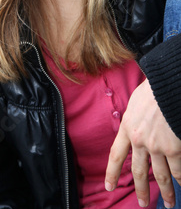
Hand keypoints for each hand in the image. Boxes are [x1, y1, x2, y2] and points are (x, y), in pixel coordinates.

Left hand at [105, 78, 180, 207]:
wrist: (166, 86)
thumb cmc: (153, 89)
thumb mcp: (135, 103)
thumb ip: (134, 118)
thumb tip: (136, 125)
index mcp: (127, 128)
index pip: (116, 155)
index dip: (112, 173)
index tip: (109, 186)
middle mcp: (139, 141)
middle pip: (138, 172)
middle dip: (141, 190)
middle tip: (143, 204)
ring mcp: (157, 146)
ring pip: (161, 176)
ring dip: (166, 192)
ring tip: (170, 203)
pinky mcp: (174, 148)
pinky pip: (178, 170)